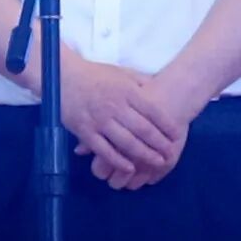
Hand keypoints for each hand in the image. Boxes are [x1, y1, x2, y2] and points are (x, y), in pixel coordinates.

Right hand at [60, 57, 179, 186]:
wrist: (64, 77)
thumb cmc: (95, 75)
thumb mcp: (120, 72)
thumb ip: (139, 81)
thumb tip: (158, 87)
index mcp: (126, 91)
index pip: (152, 110)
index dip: (166, 124)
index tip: (177, 134)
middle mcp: (115, 106)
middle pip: (142, 129)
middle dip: (159, 143)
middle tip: (170, 153)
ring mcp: (100, 121)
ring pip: (126, 142)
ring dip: (144, 154)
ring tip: (157, 162)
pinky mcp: (85, 132)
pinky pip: (104, 150)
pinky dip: (118, 161)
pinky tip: (129, 168)